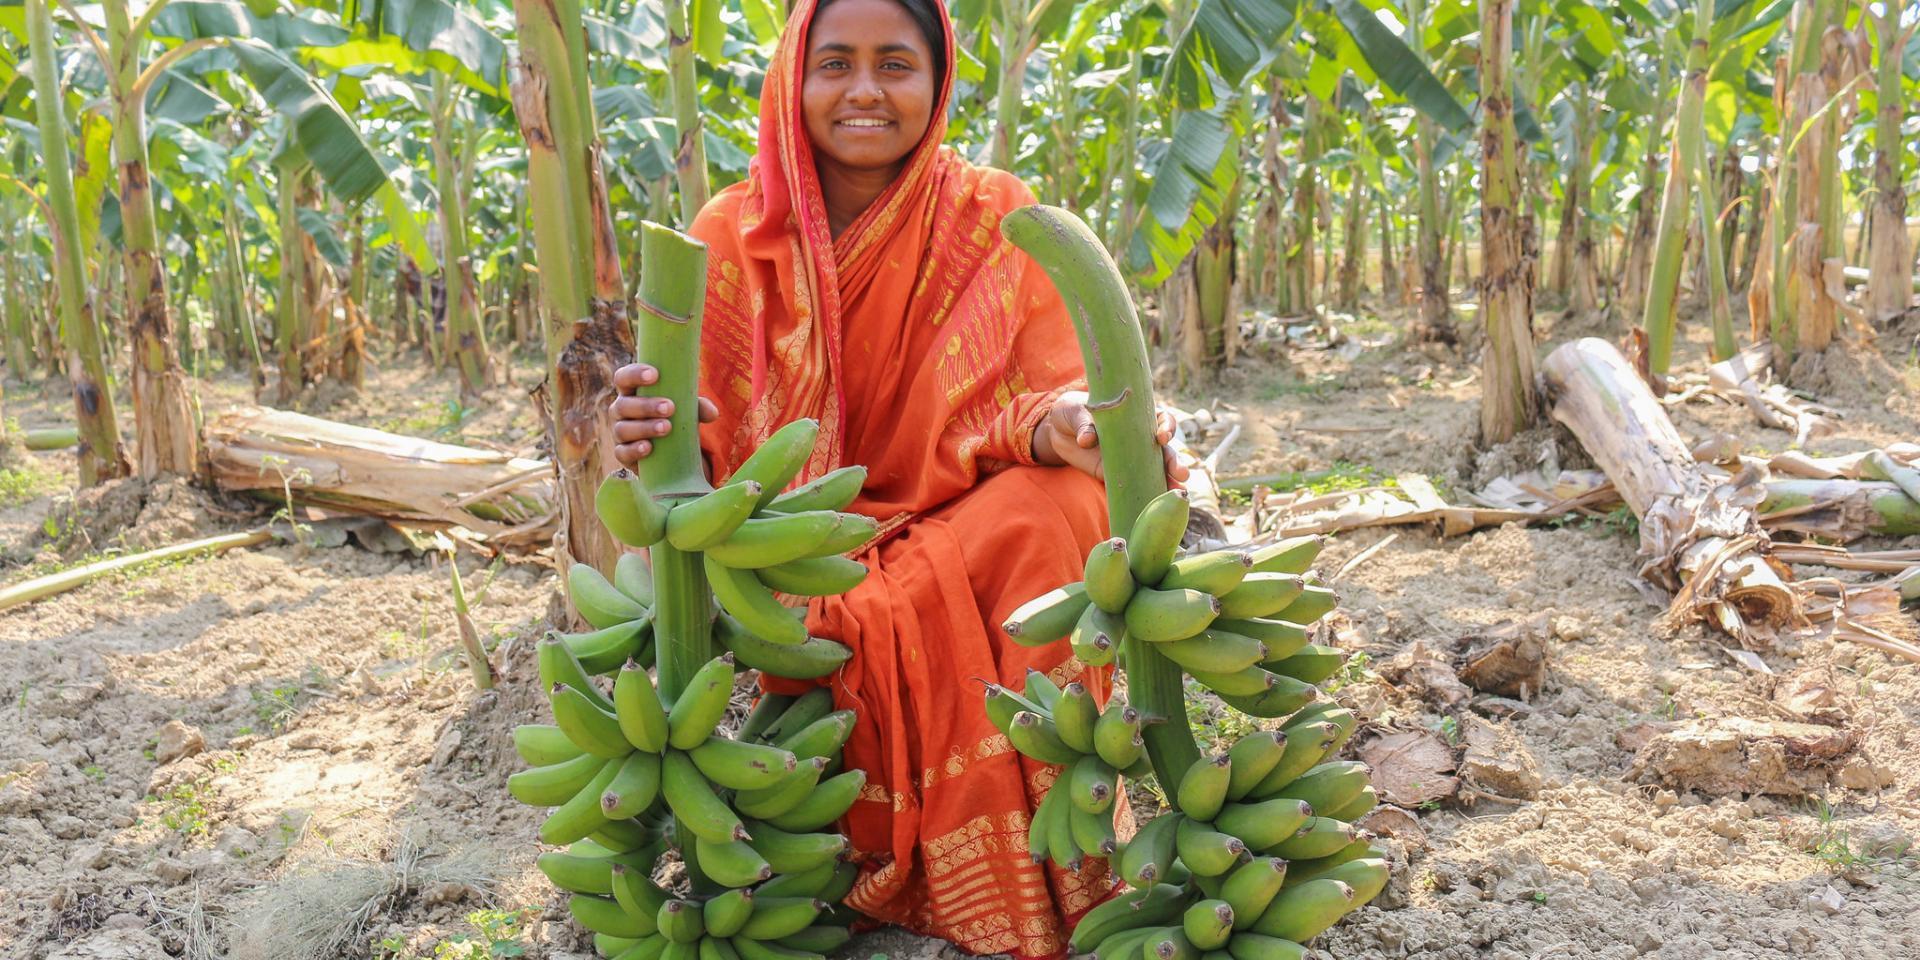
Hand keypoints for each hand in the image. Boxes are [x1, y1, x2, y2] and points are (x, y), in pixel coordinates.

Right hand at [609, 362, 717, 467]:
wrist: (671, 451)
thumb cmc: (676, 418)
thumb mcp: (687, 409)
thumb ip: (698, 407)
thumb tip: (712, 413)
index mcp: (633, 392)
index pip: (624, 378)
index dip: (635, 374)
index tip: (655, 375)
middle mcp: (621, 410)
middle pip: (623, 404)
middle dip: (646, 405)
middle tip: (670, 407)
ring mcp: (619, 432)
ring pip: (623, 429)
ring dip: (645, 427)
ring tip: (667, 427)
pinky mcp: (623, 454)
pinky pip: (622, 452)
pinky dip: (635, 450)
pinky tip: (648, 448)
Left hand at [1032, 390, 1189, 487]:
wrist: (1056, 430)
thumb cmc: (1072, 411)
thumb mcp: (1076, 410)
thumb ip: (1084, 423)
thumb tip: (1087, 440)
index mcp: (1136, 416)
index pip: (1161, 419)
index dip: (1166, 427)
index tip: (1161, 438)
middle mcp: (1139, 438)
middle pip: (1164, 450)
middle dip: (1174, 461)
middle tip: (1181, 474)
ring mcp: (1130, 459)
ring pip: (1155, 470)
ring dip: (1168, 481)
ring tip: (1176, 491)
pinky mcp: (1115, 476)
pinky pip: (1133, 486)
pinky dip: (1144, 494)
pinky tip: (1153, 504)